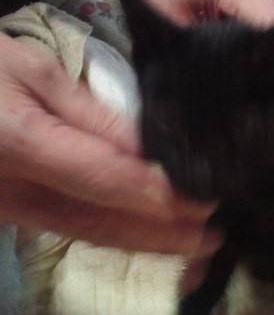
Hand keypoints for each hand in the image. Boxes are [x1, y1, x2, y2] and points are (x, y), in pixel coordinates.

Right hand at [0, 33, 219, 256]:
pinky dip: (115, 233)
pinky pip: (70, 228)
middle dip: (160, 235)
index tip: (203, 202)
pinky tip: (148, 234)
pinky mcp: (9, 213)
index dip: (157, 196)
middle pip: (99, 222)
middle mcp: (11, 191)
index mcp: (20, 143)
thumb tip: (147, 150)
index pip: (105, 179)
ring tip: (193, 243)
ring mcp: (7, 209)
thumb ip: (92, 115)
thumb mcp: (34, 71)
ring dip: (142, 242)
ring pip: (87, 233)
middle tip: (212, 237)